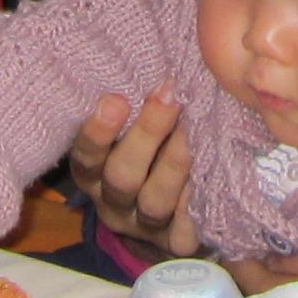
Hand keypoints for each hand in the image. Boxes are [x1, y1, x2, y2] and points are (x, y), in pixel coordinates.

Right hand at [64, 91, 201, 255]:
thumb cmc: (147, 151)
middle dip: (146, 135)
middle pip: (121, 177)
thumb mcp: (129, 130)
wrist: (166, 216)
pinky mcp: (177, 243)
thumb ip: (135, 102)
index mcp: (94, 174)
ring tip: (193, 131)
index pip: (85, 156)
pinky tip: (211, 172)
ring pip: (154, 202)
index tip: (115, 98)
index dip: (97, 132)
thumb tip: (159, 54)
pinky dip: (196, 200)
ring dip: (173, 165)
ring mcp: (145, 226)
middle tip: (169, 96)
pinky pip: (187, 227)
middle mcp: (114, 203)